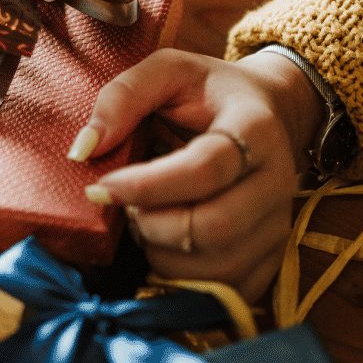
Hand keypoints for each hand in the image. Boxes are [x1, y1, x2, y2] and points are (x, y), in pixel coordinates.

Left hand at [70, 48, 325, 301]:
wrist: (270, 113)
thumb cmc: (208, 92)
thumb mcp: (167, 70)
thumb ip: (122, 97)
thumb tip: (84, 150)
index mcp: (255, 128)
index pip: (204, 170)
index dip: (146, 186)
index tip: (100, 186)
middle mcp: (277, 181)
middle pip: (213, 228)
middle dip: (151, 225)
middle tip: (123, 205)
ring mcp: (278, 225)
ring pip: (216, 268)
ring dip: (162, 253)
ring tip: (143, 220)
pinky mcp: (272, 258)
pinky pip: (224, 292)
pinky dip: (181, 279)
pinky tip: (162, 245)